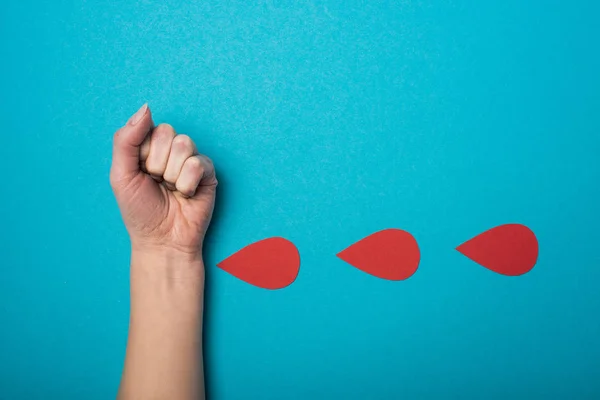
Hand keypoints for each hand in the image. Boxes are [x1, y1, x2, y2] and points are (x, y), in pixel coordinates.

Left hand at [110, 104, 216, 255]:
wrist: (162, 240)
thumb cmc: (140, 211)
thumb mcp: (121, 175)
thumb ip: (126, 139)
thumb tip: (145, 107)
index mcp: (148, 148)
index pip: (148, 128)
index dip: (143, 153)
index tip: (141, 173)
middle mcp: (170, 150)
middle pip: (167, 133)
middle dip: (157, 164)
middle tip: (157, 183)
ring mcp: (190, 160)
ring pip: (184, 145)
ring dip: (173, 174)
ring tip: (171, 190)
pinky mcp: (208, 173)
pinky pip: (199, 163)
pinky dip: (188, 183)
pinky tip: (186, 194)